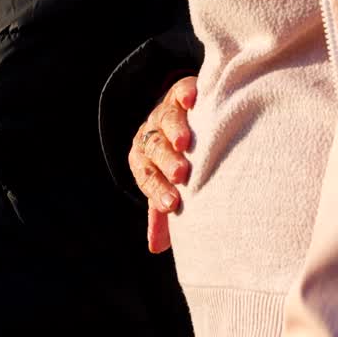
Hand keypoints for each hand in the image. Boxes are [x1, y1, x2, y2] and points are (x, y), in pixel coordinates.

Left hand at [129, 76, 197, 253]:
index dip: (158, 191)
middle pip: (155, 149)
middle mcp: (150, 135)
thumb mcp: (165, 182)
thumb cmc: (172, 160)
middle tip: (180, 175)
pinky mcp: (180, 93)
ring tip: (185, 142)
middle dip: (166, 163)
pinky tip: (194, 101)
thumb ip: (161, 210)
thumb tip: (155, 247)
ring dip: (174, 131)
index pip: (147, 178)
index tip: (172, 205)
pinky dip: (186, 94)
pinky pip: (181, 91)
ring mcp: (165, 112)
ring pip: (166, 121)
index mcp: (143, 161)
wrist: (174, 115)